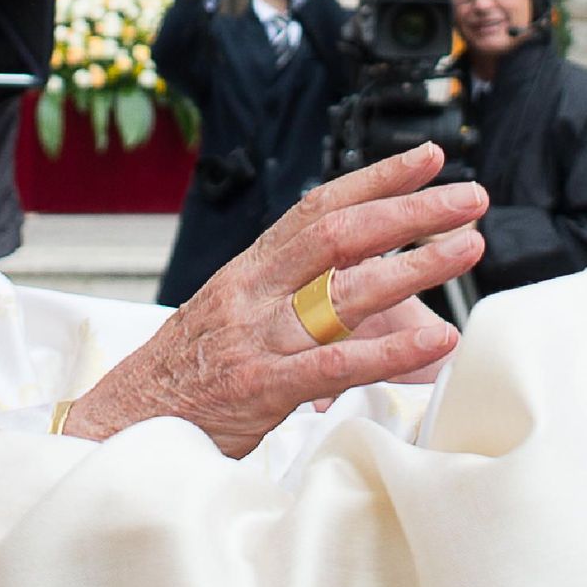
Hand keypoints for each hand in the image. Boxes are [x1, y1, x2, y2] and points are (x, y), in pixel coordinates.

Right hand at [62, 145, 484, 453]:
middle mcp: (254, 292)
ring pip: (346, 290)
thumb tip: (366, 294)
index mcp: (248, 271)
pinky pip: (335, 365)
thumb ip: (290, 302)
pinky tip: (438, 340)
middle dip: (412, 212)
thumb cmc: (182, 378)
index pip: (318, 208)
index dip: (377, 179)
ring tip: (470, 248)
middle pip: (342, 234)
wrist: (115, 427)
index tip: (430, 158)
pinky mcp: (259, 389)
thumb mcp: (232, 321)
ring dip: (416, 266)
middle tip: (472, 198)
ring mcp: (257, 338)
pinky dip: (391, 351)